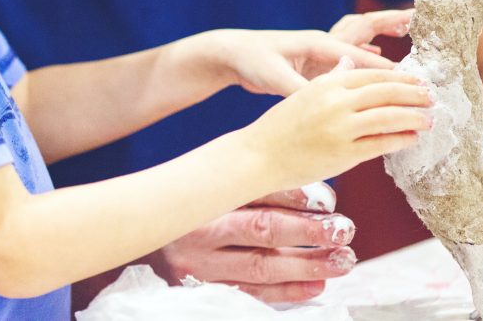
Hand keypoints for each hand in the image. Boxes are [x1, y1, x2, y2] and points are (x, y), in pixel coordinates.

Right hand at [143, 184, 356, 304]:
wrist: (139, 239)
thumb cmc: (189, 211)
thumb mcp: (213, 189)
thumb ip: (255, 188)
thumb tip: (316, 195)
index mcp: (204, 196)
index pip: (255, 193)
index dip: (296, 196)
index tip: (329, 201)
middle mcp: (199, 231)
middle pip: (261, 230)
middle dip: (309, 232)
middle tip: (344, 230)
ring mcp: (199, 267)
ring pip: (260, 266)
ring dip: (307, 265)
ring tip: (341, 260)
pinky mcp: (203, 292)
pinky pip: (251, 294)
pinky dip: (287, 292)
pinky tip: (316, 285)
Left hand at [189, 9, 413, 97]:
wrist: (232, 53)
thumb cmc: (252, 61)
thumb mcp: (274, 78)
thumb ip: (300, 89)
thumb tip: (322, 99)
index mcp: (319, 44)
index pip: (361, 55)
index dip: (387, 68)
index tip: (411, 78)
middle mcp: (324, 42)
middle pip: (366, 30)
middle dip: (392, 23)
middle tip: (419, 18)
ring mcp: (321, 49)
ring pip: (360, 38)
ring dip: (382, 32)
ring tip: (408, 30)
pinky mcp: (316, 58)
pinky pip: (349, 52)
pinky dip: (366, 53)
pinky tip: (379, 57)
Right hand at [247, 63, 431, 189]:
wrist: (258, 155)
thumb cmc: (280, 126)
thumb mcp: (304, 93)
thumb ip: (330, 78)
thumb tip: (351, 63)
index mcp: (326, 83)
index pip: (372, 74)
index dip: (399, 77)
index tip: (417, 80)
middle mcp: (335, 102)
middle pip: (386, 92)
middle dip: (414, 94)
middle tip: (432, 97)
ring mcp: (341, 128)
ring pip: (389, 117)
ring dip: (414, 117)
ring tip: (429, 119)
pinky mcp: (344, 153)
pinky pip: (381, 143)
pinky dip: (401, 139)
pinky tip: (412, 138)